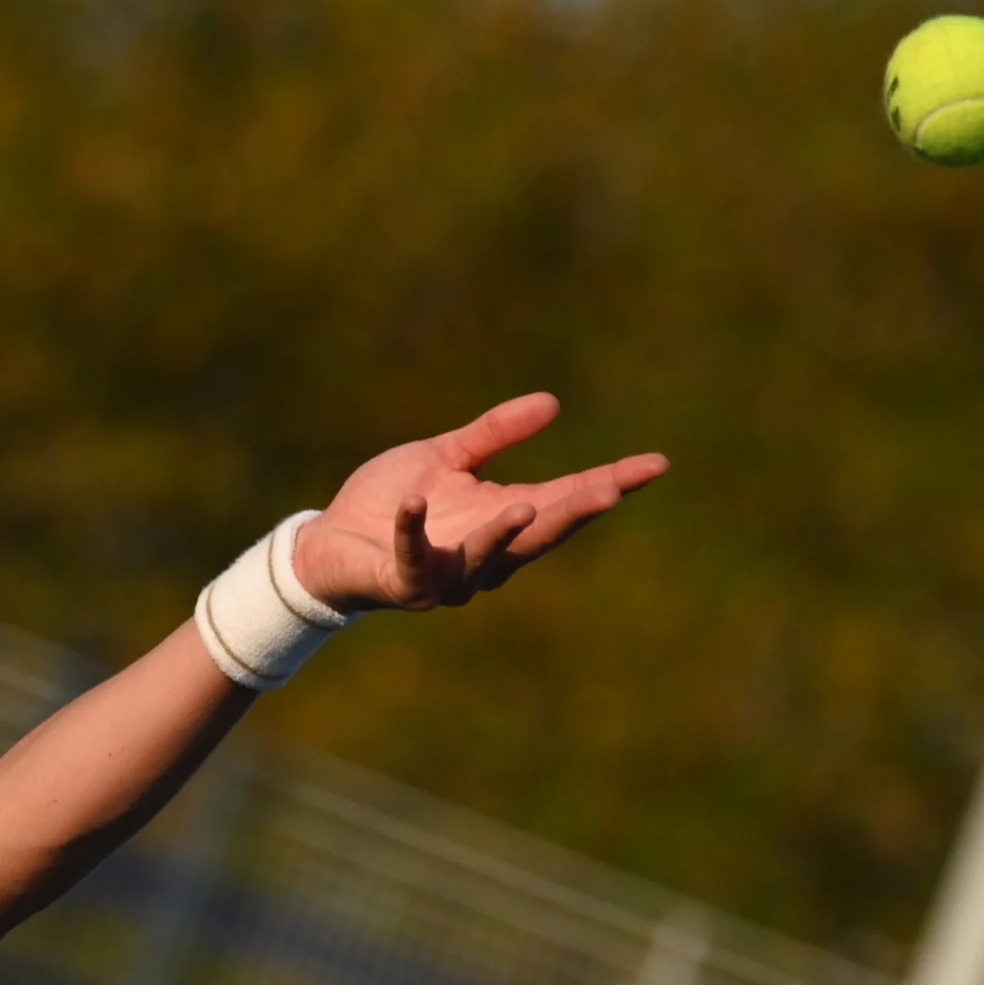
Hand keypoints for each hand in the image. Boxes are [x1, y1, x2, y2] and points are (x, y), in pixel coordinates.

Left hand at [289, 393, 666, 613]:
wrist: (328, 542)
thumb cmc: (388, 501)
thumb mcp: (446, 457)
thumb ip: (493, 435)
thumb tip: (553, 402)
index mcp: (503, 517)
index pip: (568, 499)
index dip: (611, 482)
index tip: (656, 464)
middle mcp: (485, 554)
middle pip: (541, 534)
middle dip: (575, 513)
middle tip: (611, 491)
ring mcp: (447, 575)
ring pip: (486, 558)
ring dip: (505, 533)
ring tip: (529, 504)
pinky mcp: (402, 582)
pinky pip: (412, 558)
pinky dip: (412, 532)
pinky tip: (414, 504)